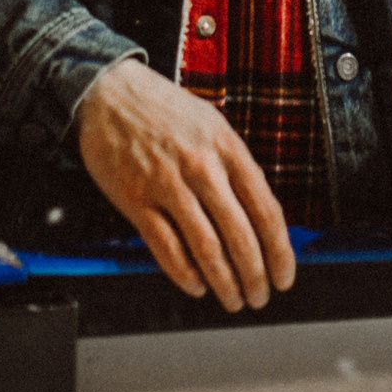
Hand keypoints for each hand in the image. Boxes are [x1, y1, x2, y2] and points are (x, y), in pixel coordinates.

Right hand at [74, 58, 295, 311]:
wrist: (107, 92)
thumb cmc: (162, 109)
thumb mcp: (212, 124)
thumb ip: (236, 166)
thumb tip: (259, 215)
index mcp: (227, 147)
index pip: (266, 210)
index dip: (280, 251)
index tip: (284, 275)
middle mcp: (201, 166)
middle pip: (240, 236)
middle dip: (255, 276)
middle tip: (259, 296)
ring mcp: (167, 184)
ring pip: (206, 247)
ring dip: (224, 282)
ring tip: (232, 299)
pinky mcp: (136, 199)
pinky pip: (166, 248)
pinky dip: (185, 274)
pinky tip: (196, 285)